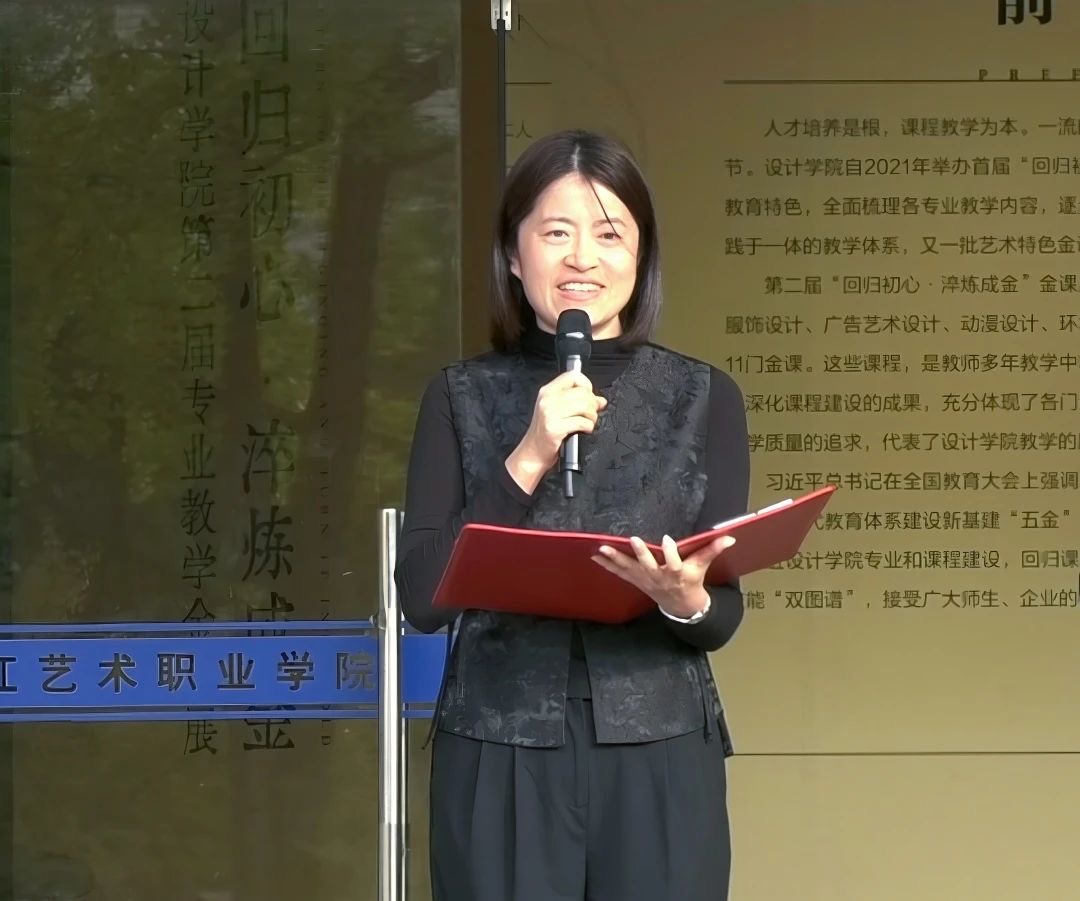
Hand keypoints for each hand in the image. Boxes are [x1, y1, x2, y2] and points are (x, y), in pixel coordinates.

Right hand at [505, 370, 606, 492]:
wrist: (532, 452)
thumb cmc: (544, 433)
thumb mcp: (556, 411)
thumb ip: (577, 401)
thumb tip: (600, 400)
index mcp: (547, 391)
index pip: (573, 376)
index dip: (586, 384)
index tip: (588, 395)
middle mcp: (547, 400)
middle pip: (582, 392)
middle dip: (593, 404)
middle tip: (592, 413)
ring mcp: (550, 414)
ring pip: (585, 406)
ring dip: (592, 416)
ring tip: (588, 422)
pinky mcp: (555, 428)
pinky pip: (582, 422)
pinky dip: (588, 427)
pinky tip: (584, 430)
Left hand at [591, 534, 736, 618]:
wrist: (680, 605)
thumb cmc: (691, 580)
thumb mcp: (702, 566)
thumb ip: (712, 550)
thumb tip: (729, 537)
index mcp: (677, 573)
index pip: (675, 563)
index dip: (671, 553)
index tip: (668, 540)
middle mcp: (659, 577)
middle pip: (649, 566)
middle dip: (641, 554)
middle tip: (633, 540)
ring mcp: (645, 580)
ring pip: (629, 569)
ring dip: (614, 559)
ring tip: (601, 549)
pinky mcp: (636, 580)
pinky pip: (619, 572)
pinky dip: (607, 565)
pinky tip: (595, 556)